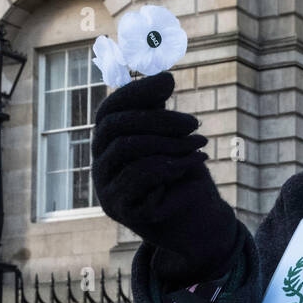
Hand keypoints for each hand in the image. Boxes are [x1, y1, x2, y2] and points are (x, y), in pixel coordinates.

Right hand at [91, 71, 240, 286]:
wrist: (196, 226)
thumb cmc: (183, 179)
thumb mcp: (173, 141)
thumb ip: (162, 112)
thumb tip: (164, 75)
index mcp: (110, 144)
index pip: (110, 110)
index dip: (136, 92)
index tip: (170, 83)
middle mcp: (100, 163)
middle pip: (116, 126)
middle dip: (159, 120)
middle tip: (195, 124)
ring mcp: (105, 187)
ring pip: (126, 148)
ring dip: (169, 144)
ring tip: (201, 148)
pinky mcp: (119, 209)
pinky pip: (139, 177)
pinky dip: (171, 167)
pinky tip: (197, 168)